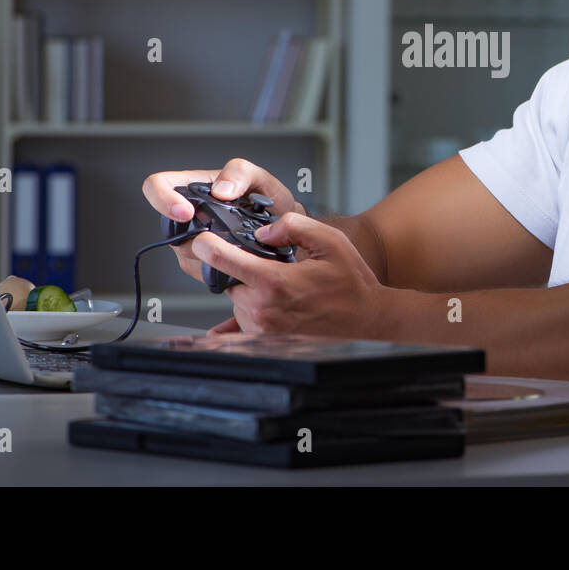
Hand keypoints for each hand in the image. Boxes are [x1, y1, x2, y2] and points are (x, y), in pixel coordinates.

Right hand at [142, 158, 306, 284]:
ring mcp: (193, 244)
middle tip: (225, 232)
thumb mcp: (261, 179)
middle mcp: (188, 218)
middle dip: (196, 233)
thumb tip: (221, 190)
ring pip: (187, 254)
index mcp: (194, 188)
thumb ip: (240, 173)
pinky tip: (240, 258)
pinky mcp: (205, 268)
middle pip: (170, 229)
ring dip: (213, 252)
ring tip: (239, 242)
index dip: (163, 199)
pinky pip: (203, 272)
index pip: (157, 186)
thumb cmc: (270, 203)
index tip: (186, 212)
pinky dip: (223, 267)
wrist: (286, 233)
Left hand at [191, 211, 389, 337]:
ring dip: (251, 291)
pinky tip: (266, 307)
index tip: (200, 238)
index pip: (224, 261)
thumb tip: (263, 231)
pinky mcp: (266, 343)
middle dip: (243, 270)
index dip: (208, 245)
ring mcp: (263, 331)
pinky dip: (250, 313)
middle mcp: (264, 310)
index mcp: (275, 283)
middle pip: (230, 281)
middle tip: (272, 267)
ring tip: (285, 289)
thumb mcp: (330, 241)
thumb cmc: (352, 283)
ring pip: (238, 300)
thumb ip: (293, 226)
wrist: (368, 321)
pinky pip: (242, 324)